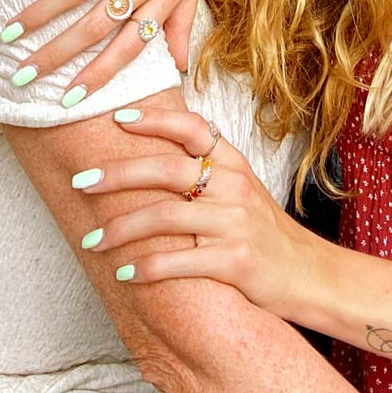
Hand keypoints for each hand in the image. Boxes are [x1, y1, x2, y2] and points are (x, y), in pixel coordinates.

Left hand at [74, 108, 315, 318]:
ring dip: (121, 228)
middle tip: (82, 182)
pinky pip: (181, 262)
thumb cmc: (266, 232)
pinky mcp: (236, 260)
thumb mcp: (242, 190)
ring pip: (166, 216)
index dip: (154, 120)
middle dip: (117, 174)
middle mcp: (235, 186)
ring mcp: (236, 222)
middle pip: (167, 169)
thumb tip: (152, 154)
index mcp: (234, 164)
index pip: (192, 128)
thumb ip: (207, 171)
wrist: (310, 274)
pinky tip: (126, 274)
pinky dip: (148, 268)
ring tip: (92, 239)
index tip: (116, 118)